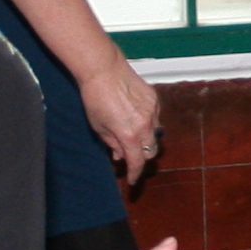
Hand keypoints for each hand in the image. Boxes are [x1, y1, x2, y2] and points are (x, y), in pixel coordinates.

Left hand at [79, 57, 161, 178]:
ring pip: (155, 134)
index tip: (131, 180)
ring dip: (145, 139)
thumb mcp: (99, 127)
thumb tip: (120, 155)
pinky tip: (135, 117)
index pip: (137, 162)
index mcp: (129, 135)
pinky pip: (155, 118)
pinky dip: (147, 123)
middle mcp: (145, 125)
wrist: (103, 69)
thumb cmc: (95, 98)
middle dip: (142, 157)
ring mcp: (153, 111)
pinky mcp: (155, 99)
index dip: (134, 174)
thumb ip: (112, 144)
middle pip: (151, 151)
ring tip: (131, 134)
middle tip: (131, 157)